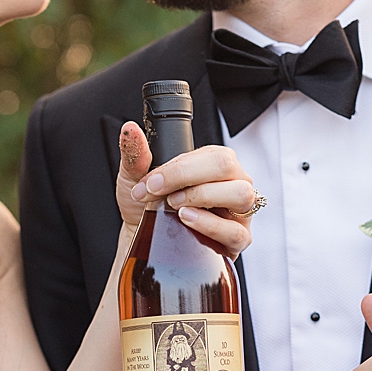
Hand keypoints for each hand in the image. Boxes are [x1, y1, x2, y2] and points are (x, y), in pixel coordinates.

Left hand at [115, 122, 255, 258]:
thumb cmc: (148, 206)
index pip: (210, 154)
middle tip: (159, 193)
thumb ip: (135, 154)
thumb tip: (130, 130)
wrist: (144, 239)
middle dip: (187, 178)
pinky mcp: (238, 240)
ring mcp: (239, 212)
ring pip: (240, 195)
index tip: (150, 182)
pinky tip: (186, 220)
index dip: (178, 168)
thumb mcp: (136, 178)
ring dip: (202, 197)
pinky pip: (236, 232)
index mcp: (216, 163)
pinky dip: (210, 225)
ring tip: (174, 206)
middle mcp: (234, 182)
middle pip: (228, 167)